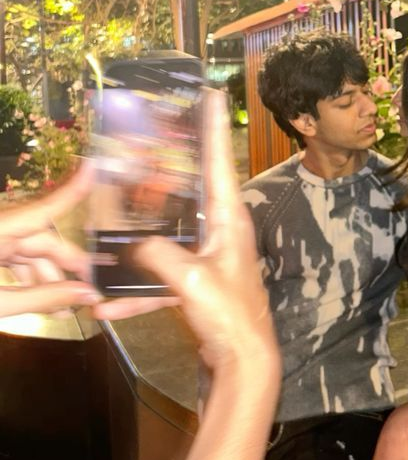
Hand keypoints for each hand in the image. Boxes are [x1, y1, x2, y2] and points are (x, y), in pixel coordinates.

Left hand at [0, 162, 99, 317]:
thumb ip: (41, 298)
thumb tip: (86, 294)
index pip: (41, 209)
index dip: (70, 190)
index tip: (94, 168)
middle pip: (37, 236)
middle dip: (64, 261)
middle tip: (90, 288)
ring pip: (23, 250)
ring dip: (46, 275)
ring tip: (66, 306)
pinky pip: (7, 258)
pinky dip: (26, 277)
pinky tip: (42, 299)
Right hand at [94, 91, 278, 374]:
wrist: (243, 364)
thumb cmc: (230, 316)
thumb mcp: (191, 280)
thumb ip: (159, 255)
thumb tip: (135, 246)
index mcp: (229, 218)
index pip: (219, 161)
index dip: (214, 127)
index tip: (213, 95)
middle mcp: (222, 231)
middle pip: (191, 191)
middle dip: (166, 173)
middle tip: (148, 146)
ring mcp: (209, 257)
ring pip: (170, 236)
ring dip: (142, 242)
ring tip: (111, 234)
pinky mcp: (197, 284)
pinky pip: (162, 279)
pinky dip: (140, 292)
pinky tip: (110, 306)